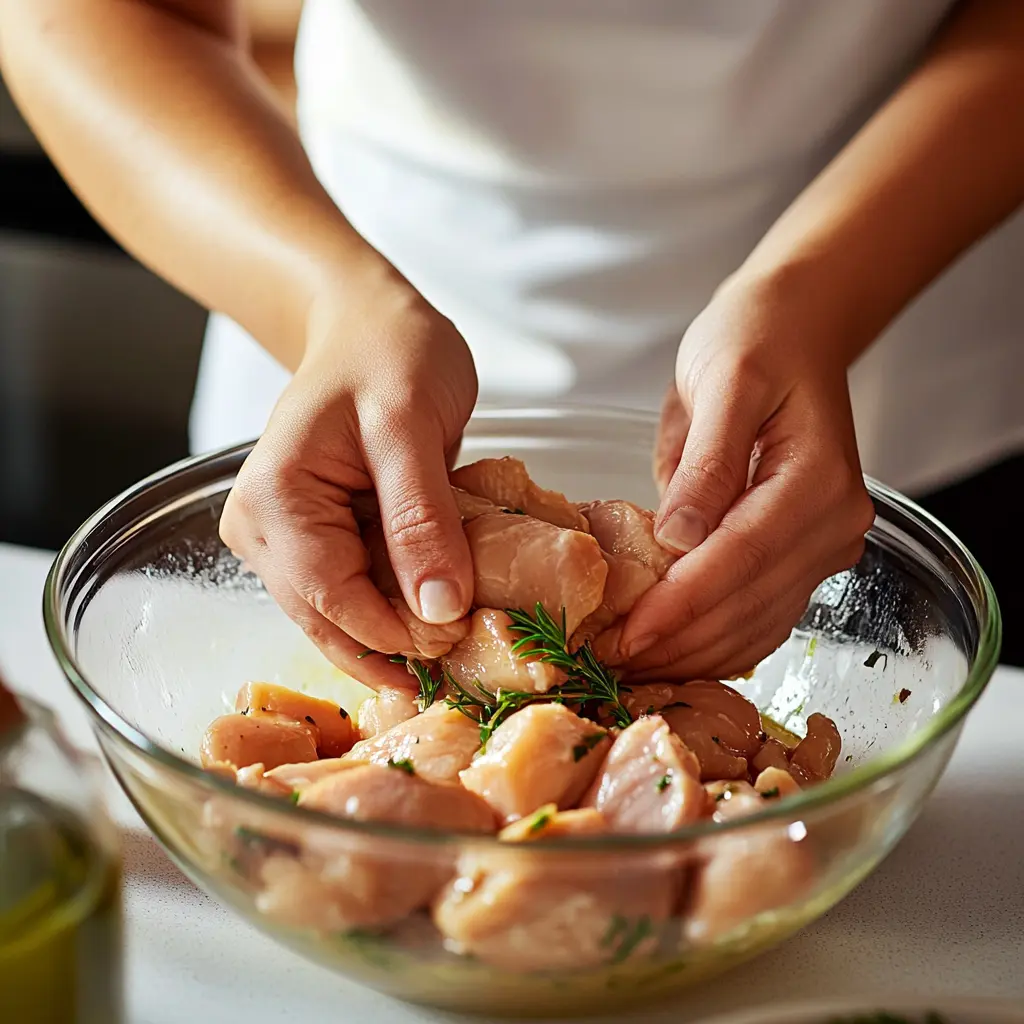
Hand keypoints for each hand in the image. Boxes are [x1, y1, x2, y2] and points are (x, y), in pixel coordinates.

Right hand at [220, 261, 477, 688]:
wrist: (370, 324)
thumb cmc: (387, 352)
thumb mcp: (410, 424)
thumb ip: (421, 516)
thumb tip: (438, 608)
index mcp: (275, 500)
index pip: (332, 597)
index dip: (394, 634)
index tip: (458, 642)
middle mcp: (264, 530)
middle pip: (330, 618)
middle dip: (395, 645)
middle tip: (465, 658)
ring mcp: (285, 539)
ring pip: (341, 615)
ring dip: (398, 633)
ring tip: (457, 645)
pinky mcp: (314, 540)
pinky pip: (355, 591)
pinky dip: (396, 605)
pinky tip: (436, 610)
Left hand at [622, 270, 874, 679]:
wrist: (797, 330)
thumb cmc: (756, 341)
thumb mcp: (725, 380)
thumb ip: (708, 461)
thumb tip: (678, 539)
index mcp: (817, 481)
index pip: (740, 558)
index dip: (680, 604)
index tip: (625, 634)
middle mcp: (833, 525)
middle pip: (749, 605)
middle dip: (677, 642)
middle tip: (607, 664)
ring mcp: (823, 547)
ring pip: (756, 626)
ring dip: (692, 655)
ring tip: (625, 668)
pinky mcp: (802, 557)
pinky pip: (760, 617)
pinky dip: (714, 642)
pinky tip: (669, 655)